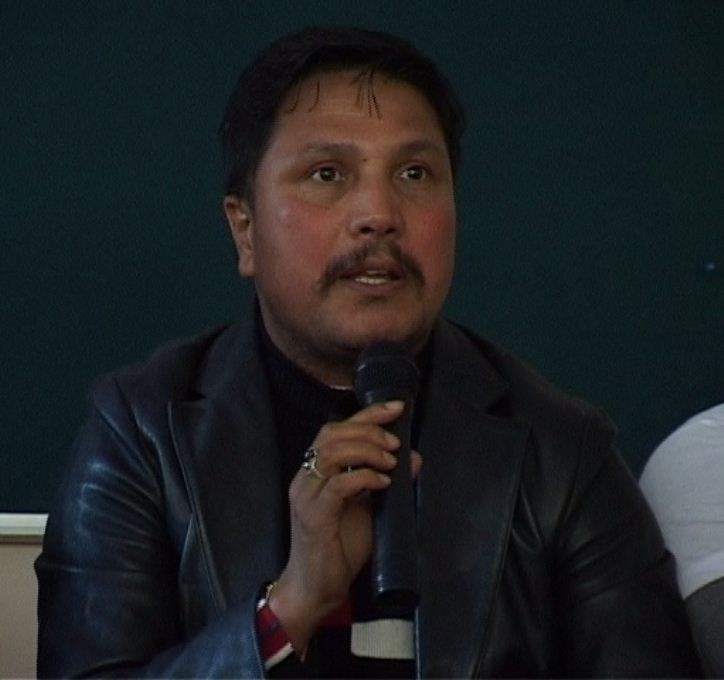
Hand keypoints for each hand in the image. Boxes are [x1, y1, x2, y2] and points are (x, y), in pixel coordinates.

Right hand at [268, 400, 421, 653]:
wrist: (316, 587)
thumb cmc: (340, 547)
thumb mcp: (369, 509)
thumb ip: (385, 482)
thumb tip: (414, 459)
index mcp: (316, 471)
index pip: (337, 429)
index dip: (367, 415)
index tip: (397, 408)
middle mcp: (306, 477)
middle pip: (332, 433)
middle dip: (369, 431)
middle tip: (395, 444)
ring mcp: (306, 495)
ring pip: (332, 453)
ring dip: (367, 451)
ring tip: (390, 463)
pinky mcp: (313, 516)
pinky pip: (339, 485)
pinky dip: (365, 477)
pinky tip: (382, 483)